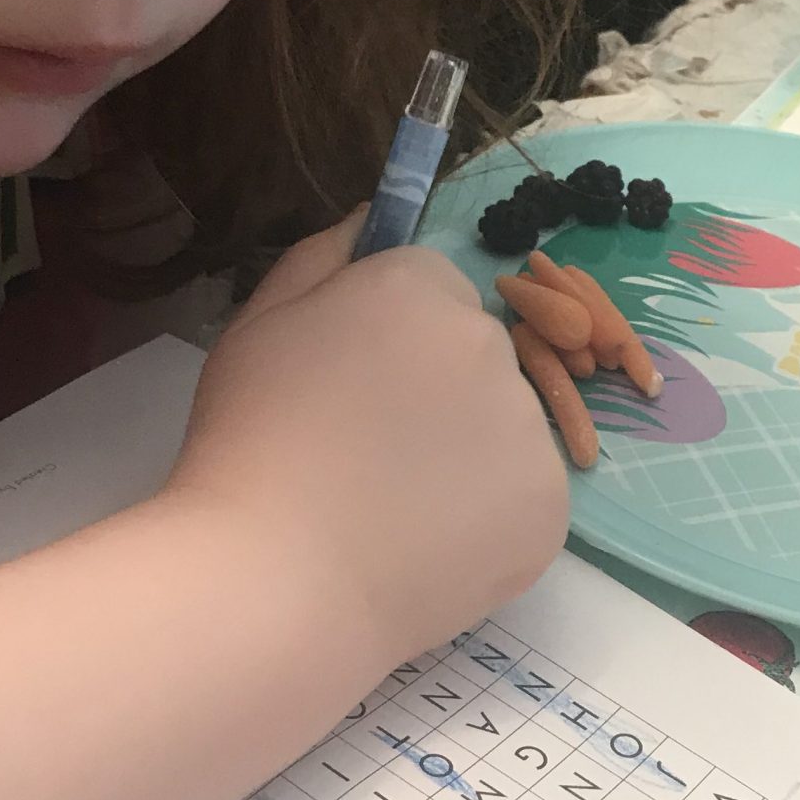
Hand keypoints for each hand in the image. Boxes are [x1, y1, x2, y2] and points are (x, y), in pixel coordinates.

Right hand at [164, 218, 569, 674]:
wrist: (275, 583)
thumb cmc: (249, 445)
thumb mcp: (257, 327)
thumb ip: (320, 259)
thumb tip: (370, 217)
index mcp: (420, 288)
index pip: (431, 289)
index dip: (388, 339)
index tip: (350, 389)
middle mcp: (491, 344)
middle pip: (475, 354)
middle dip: (434, 393)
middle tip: (364, 456)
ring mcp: (530, 428)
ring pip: (505, 428)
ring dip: (465, 457)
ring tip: (390, 510)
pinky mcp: (549, 508)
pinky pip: (522, 498)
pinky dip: (486, 522)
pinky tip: (424, 546)